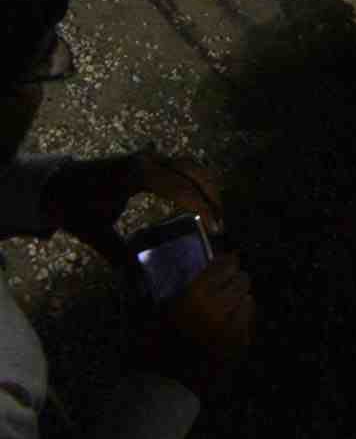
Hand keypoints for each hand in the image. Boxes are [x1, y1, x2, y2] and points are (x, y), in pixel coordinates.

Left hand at [47, 153, 222, 262]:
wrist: (52, 186)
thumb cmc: (72, 207)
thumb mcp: (94, 233)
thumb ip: (120, 255)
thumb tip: (138, 283)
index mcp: (137, 175)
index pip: (181, 186)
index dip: (202, 206)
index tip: (215, 227)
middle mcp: (147, 160)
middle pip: (194, 172)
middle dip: (212, 196)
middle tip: (220, 223)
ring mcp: (148, 156)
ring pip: (190, 165)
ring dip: (206, 186)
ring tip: (214, 211)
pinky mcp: (146, 159)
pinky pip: (179, 165)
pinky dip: (194, 180)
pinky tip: (197, 198)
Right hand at [143, 256, 254, 393]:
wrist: (164, 391)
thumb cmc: (152, 353)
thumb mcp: (155, 317)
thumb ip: (179, 294)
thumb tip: (197, 277)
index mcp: (194, 299)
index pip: (223, 267)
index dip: (226, 262)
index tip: (225, 261)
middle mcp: (219, 309)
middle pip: (242, 280)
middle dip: (234, 280)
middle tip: (224, 284)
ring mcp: (234, 328)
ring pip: (249, 299)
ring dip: (239, 300)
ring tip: (225, 307)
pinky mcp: (242, 344)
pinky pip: (248, 321)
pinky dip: (241, 319)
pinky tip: (227, 325)